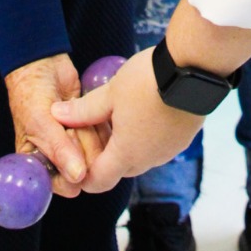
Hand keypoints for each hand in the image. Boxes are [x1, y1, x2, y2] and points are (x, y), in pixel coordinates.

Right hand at [4, 53, 104, 197]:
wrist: (43, 63)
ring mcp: (78, 141)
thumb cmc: (31, 94)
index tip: (74, 157)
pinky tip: (96, 113)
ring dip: (92, 133)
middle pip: (85, 169)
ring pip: (97, 151)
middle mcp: (61, 156)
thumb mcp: (40, 122)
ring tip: (81, 117)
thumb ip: (59, 150)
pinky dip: (102, 124)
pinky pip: (104, 133)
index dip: (72, 175)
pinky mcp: (91, 125)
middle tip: (72, 129)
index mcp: (41, 164)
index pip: (61, 185)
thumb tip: (78, 178)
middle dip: (82, 147)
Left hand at [52, 0, 250, 193]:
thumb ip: (83, 110)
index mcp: (126, 154)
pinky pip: (158, 144)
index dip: (83, 174)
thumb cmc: (148, 81)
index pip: (98, 181)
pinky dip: (147, 134)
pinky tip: (145, 107)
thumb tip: (56, 115)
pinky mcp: (184, 138)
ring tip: (121, 111)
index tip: (75, 155)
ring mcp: (169, 150)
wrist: (194, 69)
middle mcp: (149, 160)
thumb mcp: (111, 92)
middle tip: (95, 125)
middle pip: (119, 167)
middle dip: (105, 153)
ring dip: (128, 142)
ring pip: (140, 155)